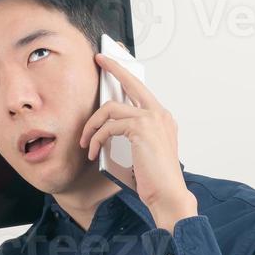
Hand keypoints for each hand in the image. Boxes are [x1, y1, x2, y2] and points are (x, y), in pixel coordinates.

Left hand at [78, 53, 197, 229]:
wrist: (168, 195)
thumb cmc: (155, 179)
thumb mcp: (143, 152)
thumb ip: (132, 134)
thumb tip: (108, 127)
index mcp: (162, 118)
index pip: (141, 90)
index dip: (126, 75)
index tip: (113, 64)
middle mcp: (159, 114)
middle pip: (132, 82)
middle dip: (114, 67)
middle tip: (100, 59)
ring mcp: (152, 119)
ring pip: (111, 108)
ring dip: (92, 125)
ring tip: (86, 142)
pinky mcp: (141, 128)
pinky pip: (108, 126)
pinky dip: (96, 138)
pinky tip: (93, 151)